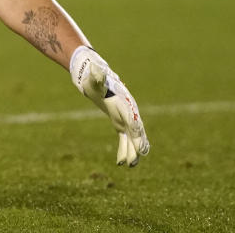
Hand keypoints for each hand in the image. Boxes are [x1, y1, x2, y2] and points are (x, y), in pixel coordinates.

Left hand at [70, 46, 149, 165]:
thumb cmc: (94, 79)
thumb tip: (96, 68)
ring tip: (131, 165)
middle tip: (139, 155)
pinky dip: (124, 149)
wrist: (96, 79)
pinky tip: (122, 163)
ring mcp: (125, 118)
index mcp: (123, 103)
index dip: (136, 130)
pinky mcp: (120, 123)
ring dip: (132, 151)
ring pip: (132, 137)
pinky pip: (125, 139)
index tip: (140, 141)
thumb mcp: (94, 78)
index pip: (132, 119)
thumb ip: (97, 76)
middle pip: (136, 130)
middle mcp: (128, 112)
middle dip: (137, 143)